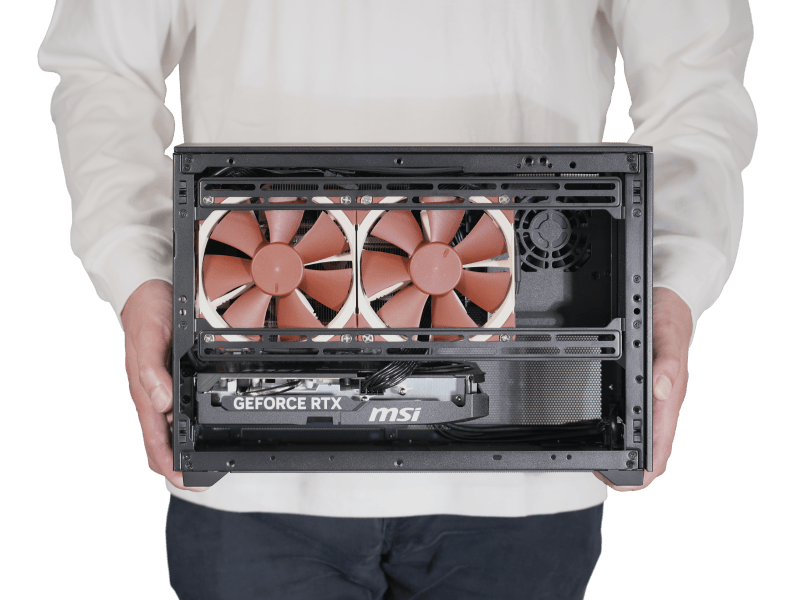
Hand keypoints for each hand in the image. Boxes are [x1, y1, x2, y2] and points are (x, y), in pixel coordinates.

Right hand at [121, 280, 205, 490]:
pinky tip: (205, 425)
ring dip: (185, 446)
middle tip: (206, 477)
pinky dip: (190, 424)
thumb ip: (151, 368)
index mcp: (145, 393)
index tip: (188, 480)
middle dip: (180, 465)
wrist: (146, 293)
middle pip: (162, 443)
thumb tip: (159, 402)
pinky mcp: (169, 381)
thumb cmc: (146, 313)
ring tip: (209, 459)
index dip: (170, 466)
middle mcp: (152, 397)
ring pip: (170, 430)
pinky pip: (177, 410)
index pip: (154, 442)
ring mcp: (160, 391)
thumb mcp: (150, 335)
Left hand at [595, 287, 692, 490]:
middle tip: (598, 472)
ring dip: (622, 451)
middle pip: (651, 451)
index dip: (642, 472)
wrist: (670, 302)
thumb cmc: (669, 319)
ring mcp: (654, 400)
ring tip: (595, 456)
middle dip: (626, 469)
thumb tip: (663, 390)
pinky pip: (633, 417)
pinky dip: (618, 429)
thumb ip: (666, 362)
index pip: (661, 449)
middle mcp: (661, 404)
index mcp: (669, 399)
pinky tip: (600, 428)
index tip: (619, 479)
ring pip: (640, 437)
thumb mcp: (665, 334)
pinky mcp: (645, 391)